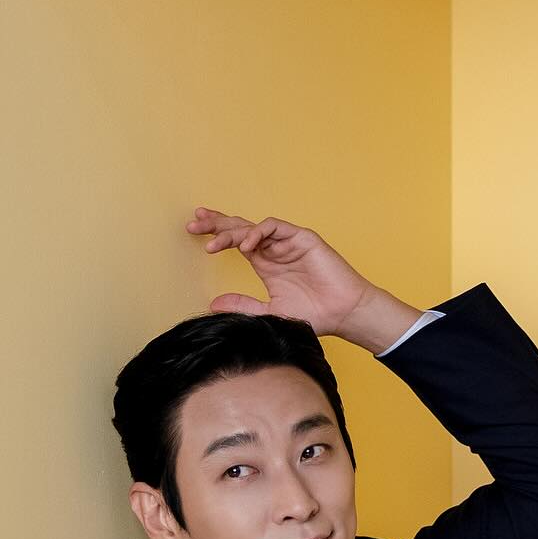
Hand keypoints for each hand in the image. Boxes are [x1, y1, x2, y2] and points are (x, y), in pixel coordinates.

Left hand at [186, 206, 378, 340]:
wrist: (343, 314)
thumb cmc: (314, 314)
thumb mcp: (270, 311)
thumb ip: (244, 305)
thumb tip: (214, 304)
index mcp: (266, 263)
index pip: (236, 241)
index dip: (216, 234)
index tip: (194, 233)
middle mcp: (275, 249)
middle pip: (240, 228)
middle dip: (216, 224)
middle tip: (194, 224)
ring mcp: (288, 242)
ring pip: (254, 227)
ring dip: (232, 231)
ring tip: (215, 243)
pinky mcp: (302, 239)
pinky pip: (275, 227)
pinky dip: (257, 233)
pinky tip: (245, 246)